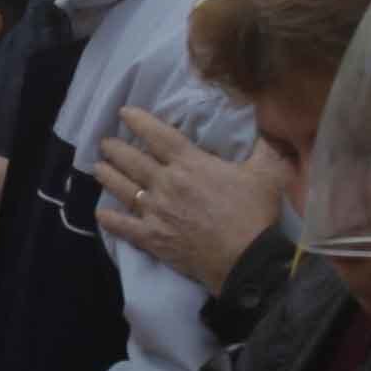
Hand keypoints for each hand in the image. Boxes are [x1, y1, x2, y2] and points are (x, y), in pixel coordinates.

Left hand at [97, 109, 291, 296]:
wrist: (246, 258)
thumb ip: (265, 147)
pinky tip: (100, 213)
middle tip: (105, 143)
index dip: (139, 121)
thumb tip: (273, 126)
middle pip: (133, 161)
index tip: (125, 112)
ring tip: (97, 167)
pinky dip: (110, 219)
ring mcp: (156, 211)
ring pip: (124, 189)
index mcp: (190, 163)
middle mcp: (166, 183)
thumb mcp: (267, 172)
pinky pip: (124, 227)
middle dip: (116, 149)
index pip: (158, 135)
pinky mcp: (152, 238)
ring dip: (108, 176)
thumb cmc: (254, 213)